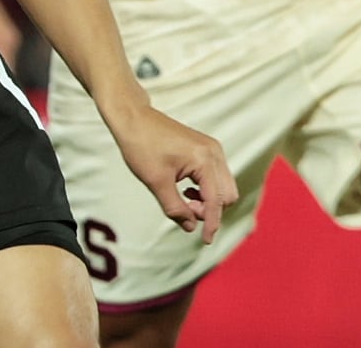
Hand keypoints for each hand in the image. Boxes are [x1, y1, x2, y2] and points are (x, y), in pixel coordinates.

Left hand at [108, 105, 237, 244]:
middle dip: (210, 210)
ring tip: (183, 200)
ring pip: (223, 186)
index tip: (205, 241)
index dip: (211, 224)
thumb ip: (175, 208)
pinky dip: (206, 189)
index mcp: (204, 160)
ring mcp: (212, 148)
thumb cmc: (142, 147)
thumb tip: (190, 226)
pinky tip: (186, 190)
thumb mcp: (156, 183)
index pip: (216, 200)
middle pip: (227, 194)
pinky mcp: (206, 148)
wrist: (134, 119)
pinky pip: (216, 176)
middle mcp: (214, 152)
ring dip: (208, 201)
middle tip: (185, 211)